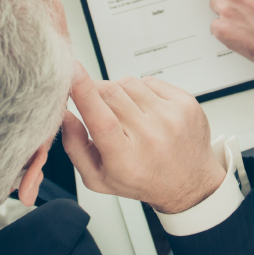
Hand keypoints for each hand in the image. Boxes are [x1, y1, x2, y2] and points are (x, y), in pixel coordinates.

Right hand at [60, 66, 225, 214]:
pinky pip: (149, 81)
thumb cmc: (141, 179)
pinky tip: (145, 110)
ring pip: (128, 83)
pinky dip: (140, 90)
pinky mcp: (185, 103)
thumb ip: (74, 146)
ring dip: (118, 91)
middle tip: (96, 103)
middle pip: (110, 94)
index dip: (85, 93)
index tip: (72, 71)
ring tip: (127, 114)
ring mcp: (172, 119)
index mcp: (126, 161)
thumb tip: (64, 114)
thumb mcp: (98, 177)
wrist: (189, 183)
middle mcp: (151, 139)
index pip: (102, 121)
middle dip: (94, 90)